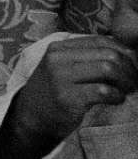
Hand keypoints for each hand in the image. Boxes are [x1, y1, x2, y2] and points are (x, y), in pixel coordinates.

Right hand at [0, 35, 137, 158]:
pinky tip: (116, 100)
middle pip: (109, 54)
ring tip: (126, 91)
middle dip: (129, 69)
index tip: (131, 67)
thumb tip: (127, 54)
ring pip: (108, 68)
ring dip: (126, 81)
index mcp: (59, 47)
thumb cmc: (54, 92)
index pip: (102, 40)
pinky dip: (117, 96)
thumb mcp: (63, 68)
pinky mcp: (67, 97)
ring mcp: (60, 77)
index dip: (124, 53)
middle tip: (133, 83)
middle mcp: (58, 58)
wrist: (30, 118)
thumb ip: (86, 57)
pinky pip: (103, 91)